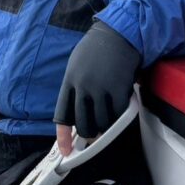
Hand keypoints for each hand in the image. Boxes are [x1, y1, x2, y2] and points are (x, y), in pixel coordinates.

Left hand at [54, 21, 140, 155]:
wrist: (118, 33)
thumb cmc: (97, 49)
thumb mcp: (77, 65)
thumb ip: (75, 88)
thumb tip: (77, 115)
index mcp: (69, 81)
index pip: (62, 115)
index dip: (63, 135)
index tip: (66, 151)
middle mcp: (82, 87)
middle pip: (83, 124)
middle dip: (89, 134)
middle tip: (95, 134)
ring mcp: (100, 89)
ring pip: (101, 123)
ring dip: (106, 126)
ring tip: (110, 116)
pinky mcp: (118, 89)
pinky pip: (118, 115)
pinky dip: (120, 116)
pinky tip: (122, 107)